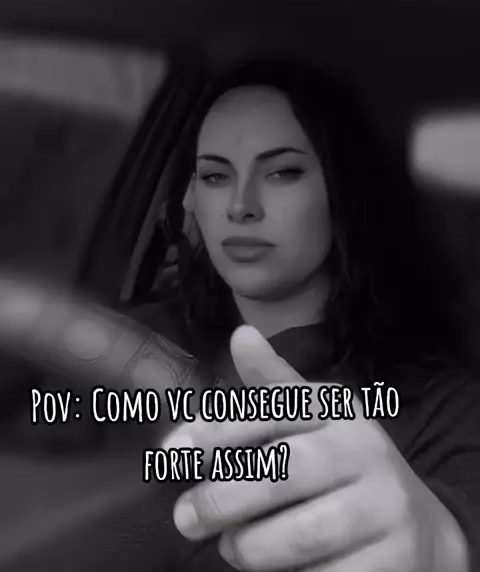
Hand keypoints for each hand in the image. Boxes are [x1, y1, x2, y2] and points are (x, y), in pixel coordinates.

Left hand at [163, 326, 467, 571]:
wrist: (420, 530)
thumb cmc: (343, 468)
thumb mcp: (313, 421)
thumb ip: (272, 387)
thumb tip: (241, 336)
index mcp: (339, 410)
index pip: (275, 410)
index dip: (220, 431)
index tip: (172, 451)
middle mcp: (366, 449)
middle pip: (281, 472)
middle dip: (221, 498)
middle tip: (185, 518)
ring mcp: (384, 507)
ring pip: (300, 534)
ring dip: (250, 547)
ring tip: (231, 548)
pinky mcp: (393, 560)